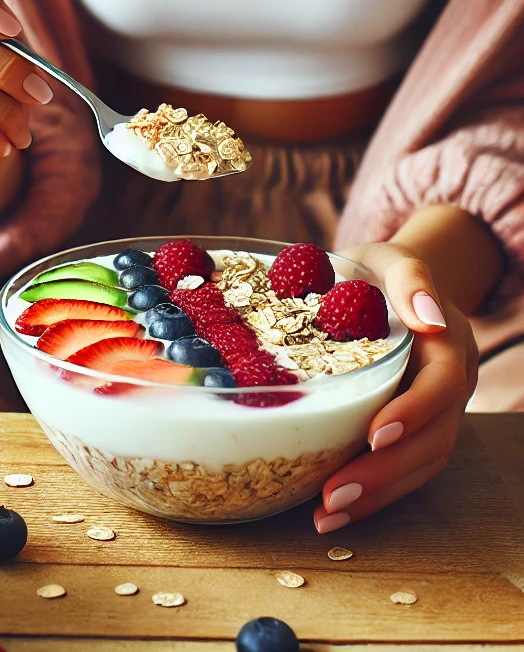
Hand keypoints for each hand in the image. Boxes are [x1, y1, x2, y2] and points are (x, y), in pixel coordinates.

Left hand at [313, 241, 478, 532]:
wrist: (387, 283)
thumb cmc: (376, 269)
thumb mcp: (388, 259)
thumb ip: (409, 277)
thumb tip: (427, 314)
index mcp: (446, 342)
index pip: (441, 383)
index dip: (413, 411)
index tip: (376, 435)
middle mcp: (449, 384)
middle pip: (432, 438)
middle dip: (385, 471)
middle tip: (334, 494)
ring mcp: (435, 412)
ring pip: (419, 464)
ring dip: (376, 495)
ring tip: (326, 516)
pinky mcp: (413, 430)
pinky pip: (403, 469)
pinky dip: (372, 493)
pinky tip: (333, 512)